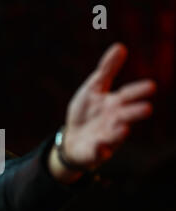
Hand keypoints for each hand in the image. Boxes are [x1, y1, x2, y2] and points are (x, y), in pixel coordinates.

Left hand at [63, 43, 155, 170]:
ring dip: (119, 133)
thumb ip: (106, 70)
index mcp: (115, 104)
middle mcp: (115, 120)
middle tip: (146, 108)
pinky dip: (101, 150)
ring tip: (123, 128)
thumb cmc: (86, 112)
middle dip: (135, 112)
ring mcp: (107, 137)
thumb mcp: (93, 88)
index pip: (128, 95)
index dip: (137, 92)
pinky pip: (100, 152)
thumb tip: (120, 46)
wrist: (72, 138)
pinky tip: (100, 146)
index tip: (151, 86)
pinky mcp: (96, 151)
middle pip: (127, 116)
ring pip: (115, 135)